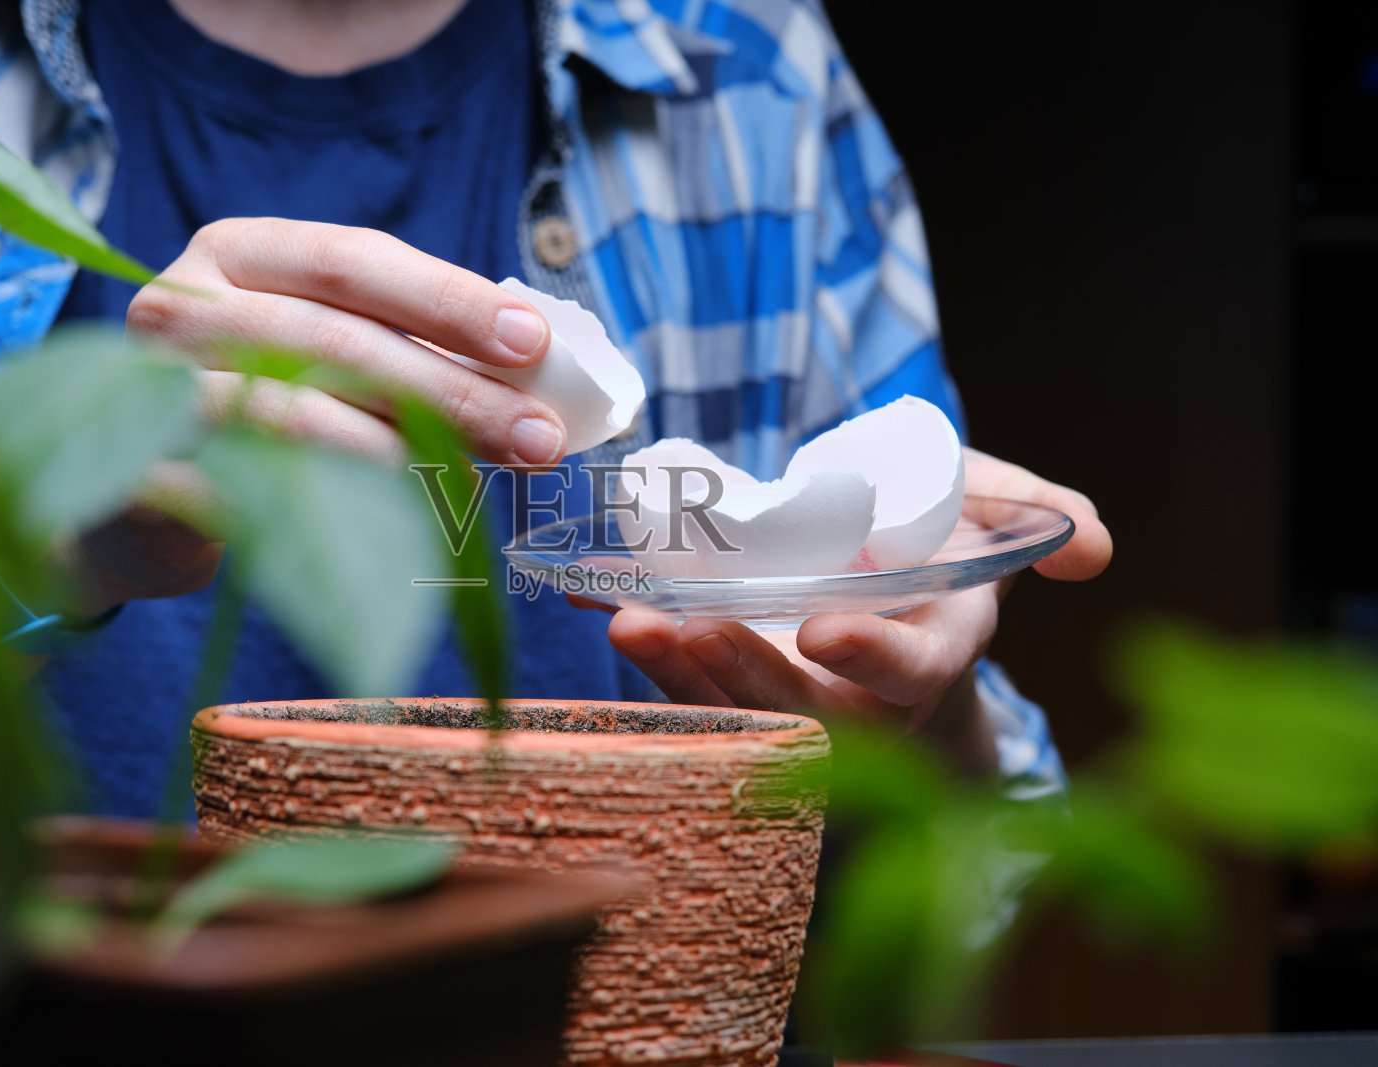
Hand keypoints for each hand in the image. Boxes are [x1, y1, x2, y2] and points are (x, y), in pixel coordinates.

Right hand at [126, 217, 566, 467]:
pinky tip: (404, 528)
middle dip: (451, 391)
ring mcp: (149, 392)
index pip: (353, 260)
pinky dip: (336, 509)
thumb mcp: (325, 352)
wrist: (135, 503)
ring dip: (404, 454)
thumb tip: (537, 377)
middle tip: (540, 438)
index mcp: (238, 253)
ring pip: (295, 417)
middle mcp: (182, 306)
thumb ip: (409, 346)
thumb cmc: (260, 409)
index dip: (449, 301)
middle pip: (335, 341)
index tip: (534, 342)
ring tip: (482, 483)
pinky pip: (256, 495)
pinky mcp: (138, 477)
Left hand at [601, 448, 1111, 773]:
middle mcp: (864, 696)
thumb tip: (1093, 551)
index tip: (825, 627)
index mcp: (933, 652)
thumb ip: (1044, 518)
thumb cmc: (943, 542)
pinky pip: (697, 691)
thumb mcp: (998, 514)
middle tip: (690, 625)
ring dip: (683, 676)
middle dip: (747, 673)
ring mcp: (797, 698)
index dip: (870, 656)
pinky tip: (607, 614)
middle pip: (806, 708)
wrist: (888, 574)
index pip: (907, 670)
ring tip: (633, 623)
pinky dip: (653, 661)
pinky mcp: (743, 687)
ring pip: (740, 710)